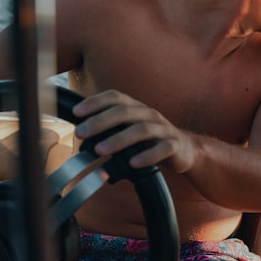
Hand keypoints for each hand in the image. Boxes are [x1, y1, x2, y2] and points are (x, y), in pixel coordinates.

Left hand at [72, 90, 193, 173]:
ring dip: (118, 139)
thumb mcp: (129, 128)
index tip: (76, 112)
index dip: (95, 102)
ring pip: (141, 130)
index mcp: (136, 107)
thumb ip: (108, 127)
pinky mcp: (174, 146)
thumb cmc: (149, 139)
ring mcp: (163, 129)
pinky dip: (147, 156)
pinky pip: (162, 149)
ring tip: (100, 150)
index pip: (115, 97)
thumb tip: (78, 132)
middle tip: (81, 133)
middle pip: (124, 112)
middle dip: (100, 121)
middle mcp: (149, 114)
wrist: (184, 149)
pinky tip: (133, 164)